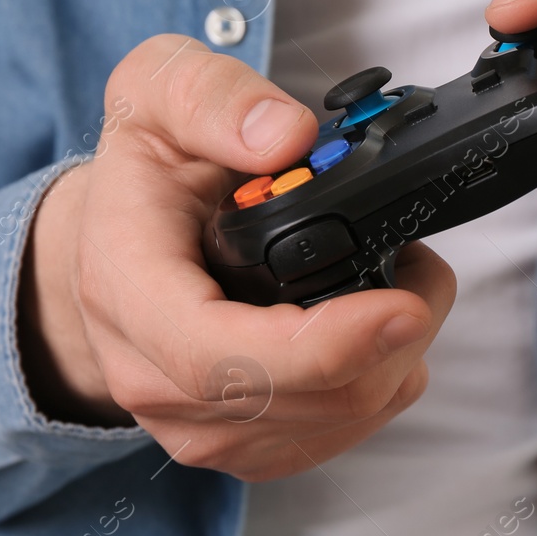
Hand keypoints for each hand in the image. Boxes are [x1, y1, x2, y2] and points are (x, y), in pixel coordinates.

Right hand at [18, 37, 455, 480]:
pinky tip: (378, 333)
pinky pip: (330, 439)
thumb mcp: (156, 91)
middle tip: (424, 269)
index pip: (220, 355)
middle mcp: (149, 374)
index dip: (324, 345)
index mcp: (126, 288)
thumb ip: (215, 98)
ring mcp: (190, 424)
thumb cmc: (142, 170)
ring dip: (394, 360)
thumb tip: (285, 138)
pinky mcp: (234, 443)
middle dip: (391, 338)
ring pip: (328, 424)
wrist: (111, 242)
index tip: (403, 308)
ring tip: (404, 285)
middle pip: (297, 399)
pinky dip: (378, 386)